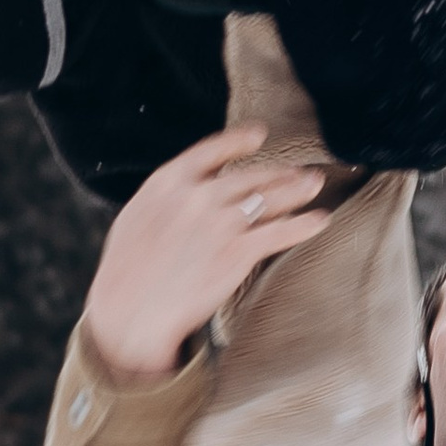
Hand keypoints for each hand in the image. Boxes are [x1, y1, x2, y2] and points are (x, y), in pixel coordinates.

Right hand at [83, 125, 331, 385]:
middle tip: (301, 170)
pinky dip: (304, 225)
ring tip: (315, 183)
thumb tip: (188, 188)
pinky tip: (320, 220)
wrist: (129, 311)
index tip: (259, 134)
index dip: (238, 140)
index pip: (212, 150)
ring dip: (298, 189)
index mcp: (168, 181)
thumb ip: (167, 197)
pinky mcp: (238, 251)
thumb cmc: (126, 270)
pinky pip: (281, 232)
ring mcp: (221, 222)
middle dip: (280, 172)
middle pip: (250, 175)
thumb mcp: (137, 217)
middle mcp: (198, 195)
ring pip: (270, 198)